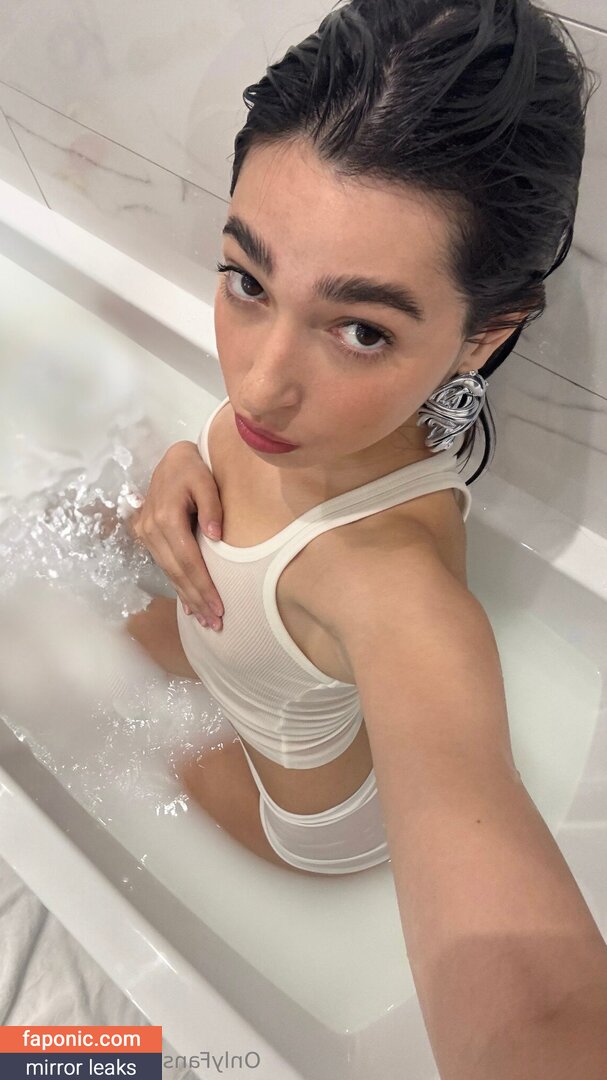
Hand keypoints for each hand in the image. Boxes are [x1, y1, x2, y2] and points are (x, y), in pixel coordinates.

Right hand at [127, 440, 223, 627]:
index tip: (219, 606)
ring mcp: (145, 533)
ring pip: (169, 573)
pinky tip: (189, 605)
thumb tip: (214, 536)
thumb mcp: (206, 480)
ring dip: (187, 598)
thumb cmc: (193, 468)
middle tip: (215, 624)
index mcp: (166, 517)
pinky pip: (164, 566)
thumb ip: (212, 506)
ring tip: (206, 620)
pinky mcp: (146, 536)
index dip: (203, 585)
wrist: (172, 460)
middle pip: (177, 572)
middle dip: (196, 599)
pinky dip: (177, 586)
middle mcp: (151, 529)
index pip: (188, 560)